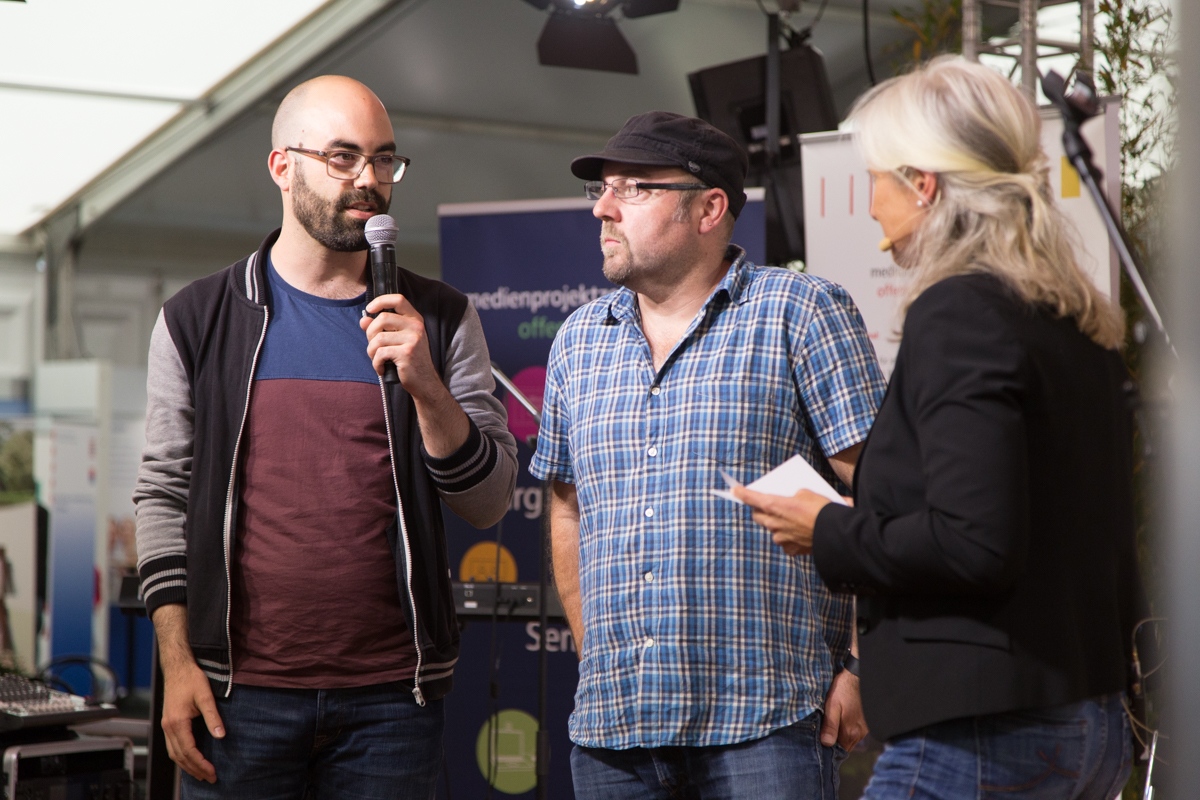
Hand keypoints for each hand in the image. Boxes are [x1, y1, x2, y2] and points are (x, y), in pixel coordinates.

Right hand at [160, 660, 224, 782]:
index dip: (201, 764)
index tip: (213, 772)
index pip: (189, 751)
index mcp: (177, 723)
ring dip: (187, 766)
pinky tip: (190, 759)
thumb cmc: (191, 678)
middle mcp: (168, 727)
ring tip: (201, 773)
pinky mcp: (168, 722)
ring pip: (174, 753)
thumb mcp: (206, 696)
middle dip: (195, 769)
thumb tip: (221, 735)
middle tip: (210, 778)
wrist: (177, 667)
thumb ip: (213, 717)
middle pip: (180, 756)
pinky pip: (172, 746)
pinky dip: (181, 756)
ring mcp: (166, 725)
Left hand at [360, 295, 444, 402]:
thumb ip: (380, 329)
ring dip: (371, 351)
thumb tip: (363, 319)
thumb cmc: (409, 361)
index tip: (370, 309)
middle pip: (382, 318)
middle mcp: (416, 327)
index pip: (398, 299)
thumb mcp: (396, 341)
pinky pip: (380, 353)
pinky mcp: (407, 353)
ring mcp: (413, 340)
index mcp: (415, 320)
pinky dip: (376, 363)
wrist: (425, 382)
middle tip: (373, 347)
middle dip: (370, 333)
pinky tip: (381, 369)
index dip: (380, 301)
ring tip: (378, 360)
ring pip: (378, 338)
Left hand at [731, 486, 830, 555]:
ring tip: (791, 519)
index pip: (751, 498)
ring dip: (777, 524)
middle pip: (758, 516)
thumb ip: (792, 497)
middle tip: (765, 504)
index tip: (734, 490)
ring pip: (772, 529)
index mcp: (774, 506)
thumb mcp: (806, 493)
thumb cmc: (822, 508)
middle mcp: (773, 523)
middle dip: (759, 510)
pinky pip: (785, 542)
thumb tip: (791, 501)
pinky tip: (800, 532)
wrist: (835, 533)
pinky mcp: (790, 549)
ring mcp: (780, 538)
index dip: (741, 493)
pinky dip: (789, 537)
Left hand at [822, 668, 868, 750]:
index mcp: (850, 731)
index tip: (820, 746)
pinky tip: (840, 722)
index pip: (839, 751)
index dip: (829, 750)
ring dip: (841, 737)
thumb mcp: (832, 705)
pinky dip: (848, 731)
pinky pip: (856, 732)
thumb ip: (830, 726)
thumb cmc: (844, 689)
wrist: (858, 676)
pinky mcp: (866, 722)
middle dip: (835, 745)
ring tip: (829, 730)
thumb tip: (826, 743)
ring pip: (850, 740)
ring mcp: (864, 728)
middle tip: (822, 738)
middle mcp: (859, 733)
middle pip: (845, 746)